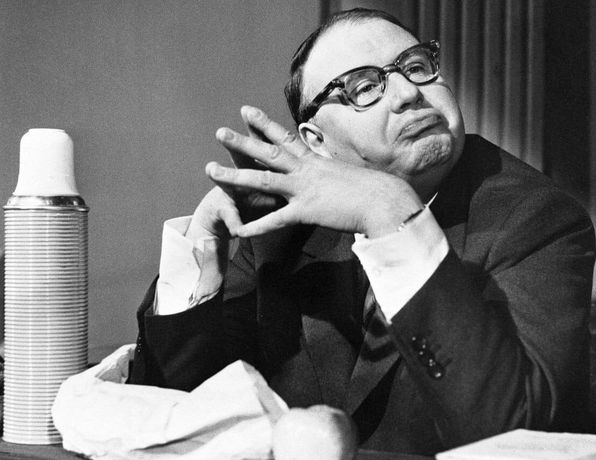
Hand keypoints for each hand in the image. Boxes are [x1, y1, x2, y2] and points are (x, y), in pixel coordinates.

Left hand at [208, 106, 423, 237]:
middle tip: (219, 132)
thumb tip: (333, 173)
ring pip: (261, 179)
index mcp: (315, 160)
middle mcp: (305, 170)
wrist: (385, 200)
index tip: (245, 112)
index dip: (264, 124)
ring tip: (210, 170)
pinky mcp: (306, 211)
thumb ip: (333, 174)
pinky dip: (256, 226)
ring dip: (234, 175)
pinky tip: (238, 230)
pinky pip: (276, 219)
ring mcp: (303, 189)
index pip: (285, 137)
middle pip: (267, 152)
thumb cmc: (373, 189)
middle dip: (241, 142)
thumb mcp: (348, 174)